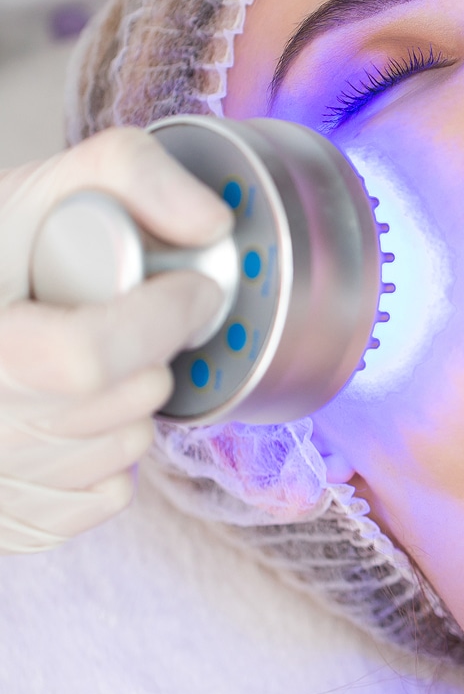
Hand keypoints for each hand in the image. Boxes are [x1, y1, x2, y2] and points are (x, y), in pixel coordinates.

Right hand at [0, 128, 232, 553]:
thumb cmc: (4, 251)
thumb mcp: (53, 188)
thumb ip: (133, 173)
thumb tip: (212, 222)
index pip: (82, 357)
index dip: (159, 319)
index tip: (195, 288)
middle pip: (116, 404)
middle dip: (151, 353)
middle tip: (134, 316)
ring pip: (121, 455)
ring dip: (133, 404)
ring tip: (91, 358)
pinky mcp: (9, 520)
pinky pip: (106, 498)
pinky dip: (111, 455)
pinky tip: (76, 408)